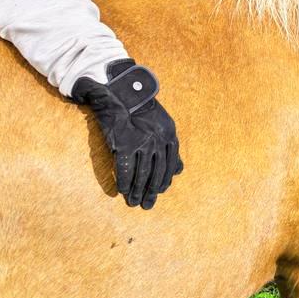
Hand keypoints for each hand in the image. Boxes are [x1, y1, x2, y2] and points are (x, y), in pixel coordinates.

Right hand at [72, 60, 182, 208]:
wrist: (119, 93)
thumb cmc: (140, 111)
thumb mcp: (162, 125)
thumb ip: (170, 147)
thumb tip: (179, 171)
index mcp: (170, 135)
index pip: (171, 164)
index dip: (164, 180)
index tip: (160, 192)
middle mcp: (159, 140)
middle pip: (157, 172)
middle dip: (151, 191)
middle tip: (147, 204)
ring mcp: (142, 142)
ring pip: (141, 174)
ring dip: (137, 191)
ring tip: (133, 202)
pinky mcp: (124, 144)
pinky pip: (125, 169)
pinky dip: (124, 182)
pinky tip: (121, 190)